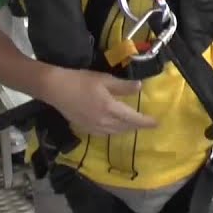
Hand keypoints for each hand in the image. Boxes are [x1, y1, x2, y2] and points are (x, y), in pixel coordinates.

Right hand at [40, 68, 157, 135]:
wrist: (56, 89)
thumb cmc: (81, 80)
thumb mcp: (104, 79)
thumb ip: (123, 86)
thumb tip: (140, 87)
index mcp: (110, 109)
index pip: (133, 118)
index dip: (146, 122)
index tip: (156, 123)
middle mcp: (104, 121)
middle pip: (125, 127)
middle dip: (137, 126)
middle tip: (145, 123)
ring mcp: (93, 127)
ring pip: (115, 132)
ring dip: (126, 129)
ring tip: (132, 125)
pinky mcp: (85, 128)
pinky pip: (104, 133)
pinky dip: (113, 131)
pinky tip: (113, 127)